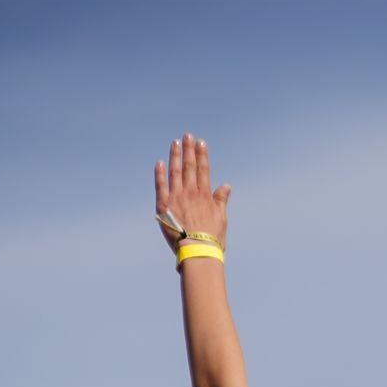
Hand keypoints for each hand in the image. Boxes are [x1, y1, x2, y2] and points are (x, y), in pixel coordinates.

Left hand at [155, 132, 231, 256]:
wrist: (197, 250)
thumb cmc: (212, 238)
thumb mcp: (221, 218)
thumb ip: (221, 200)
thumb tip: (226, 185)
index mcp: (205, 195)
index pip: (203, 169)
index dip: (202, 155)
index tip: (201, 142)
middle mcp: (191, 192)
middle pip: (189, 166)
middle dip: (189, 150)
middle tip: (187, 135)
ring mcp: (176, 197)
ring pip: (175, 171)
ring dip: (175, 156)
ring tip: (176, 143)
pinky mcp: (164, 205)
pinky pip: (161, 185)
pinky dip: (160, 173)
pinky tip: (160, 162)